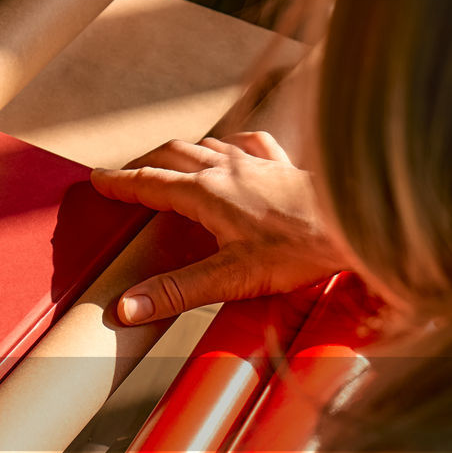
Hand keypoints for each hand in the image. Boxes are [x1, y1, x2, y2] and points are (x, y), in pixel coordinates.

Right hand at [91, 131, 350, 323]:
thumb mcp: (228, 279)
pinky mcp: (283, 165)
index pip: (149, 182)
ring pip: (206, 146)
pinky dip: (228, 146)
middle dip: (143, 164)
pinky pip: (248, 145)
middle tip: (125, 175)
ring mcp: (256, 162)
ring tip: (167, 164)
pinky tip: (231, 151)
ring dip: (180, 153)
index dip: (119, 182)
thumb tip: (125, 308)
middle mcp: (226, 169)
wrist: (354, 226)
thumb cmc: (296, 251)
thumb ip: (175, 292)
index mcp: (205, 192)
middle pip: (172, 154)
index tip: (97, 180)